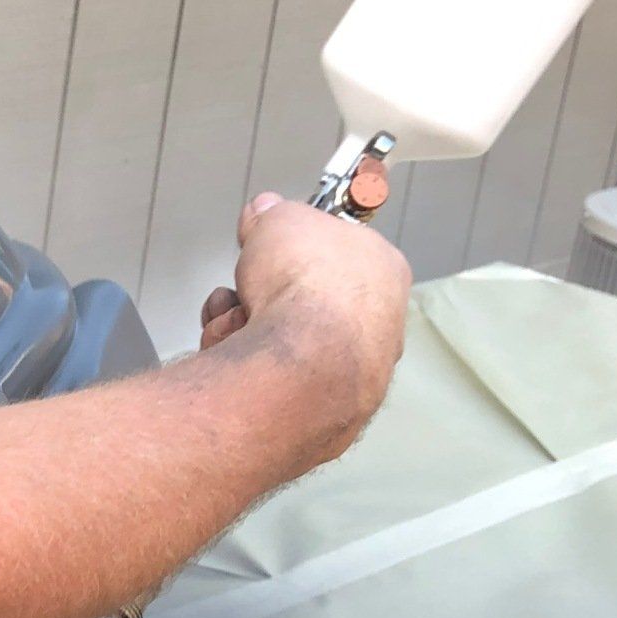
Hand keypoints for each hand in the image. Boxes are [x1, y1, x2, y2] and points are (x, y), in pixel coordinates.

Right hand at [201, 192, 410, 450]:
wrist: (299, 365)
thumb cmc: (309, 290)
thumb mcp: (282, 219)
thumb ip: (273, 214)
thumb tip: (266, 211)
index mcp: (383, 269)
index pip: (337, 249)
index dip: (295, 242)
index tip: (270, 239)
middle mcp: (375, 324)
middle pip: (297, 298)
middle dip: (259, 291)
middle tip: (247, 285)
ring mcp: (348, 371)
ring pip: (274, 337)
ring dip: (240, 324)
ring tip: (235, 322)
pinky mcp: (316, 406)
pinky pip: (264, 374)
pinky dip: (240, 361)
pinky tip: (233, 354)